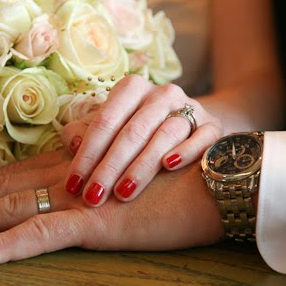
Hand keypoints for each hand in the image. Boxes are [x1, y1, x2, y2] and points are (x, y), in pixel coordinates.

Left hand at [0, 150, 224, 265]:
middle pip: (4, 185)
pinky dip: (4, 247)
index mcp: (77, 162)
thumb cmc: (180, 175)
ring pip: (10, 206)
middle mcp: (70, 173)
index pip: (18, 172)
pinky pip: (40, 236)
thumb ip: (102, 166)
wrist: (217, 179)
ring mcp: (79, 197)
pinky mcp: (95, 221)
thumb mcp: (133, 169)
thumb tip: (77, 165)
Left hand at [60, 75, 222, 206]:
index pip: (105, 120)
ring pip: (163, 135)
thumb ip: (87, 133)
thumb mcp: (112, 128)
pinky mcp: (213, 126)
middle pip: (132, 131)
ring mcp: (190, 107)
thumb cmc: (140, 132)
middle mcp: (161, 94)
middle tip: (94, 197)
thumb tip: (73, 145)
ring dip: (141, 166)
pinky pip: (200, 138)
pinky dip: (184, 151)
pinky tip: (168, 167)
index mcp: (132, 89)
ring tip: (123, 193)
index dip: (87, 153)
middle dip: (109, 167)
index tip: (73, 184)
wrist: (191, 129)